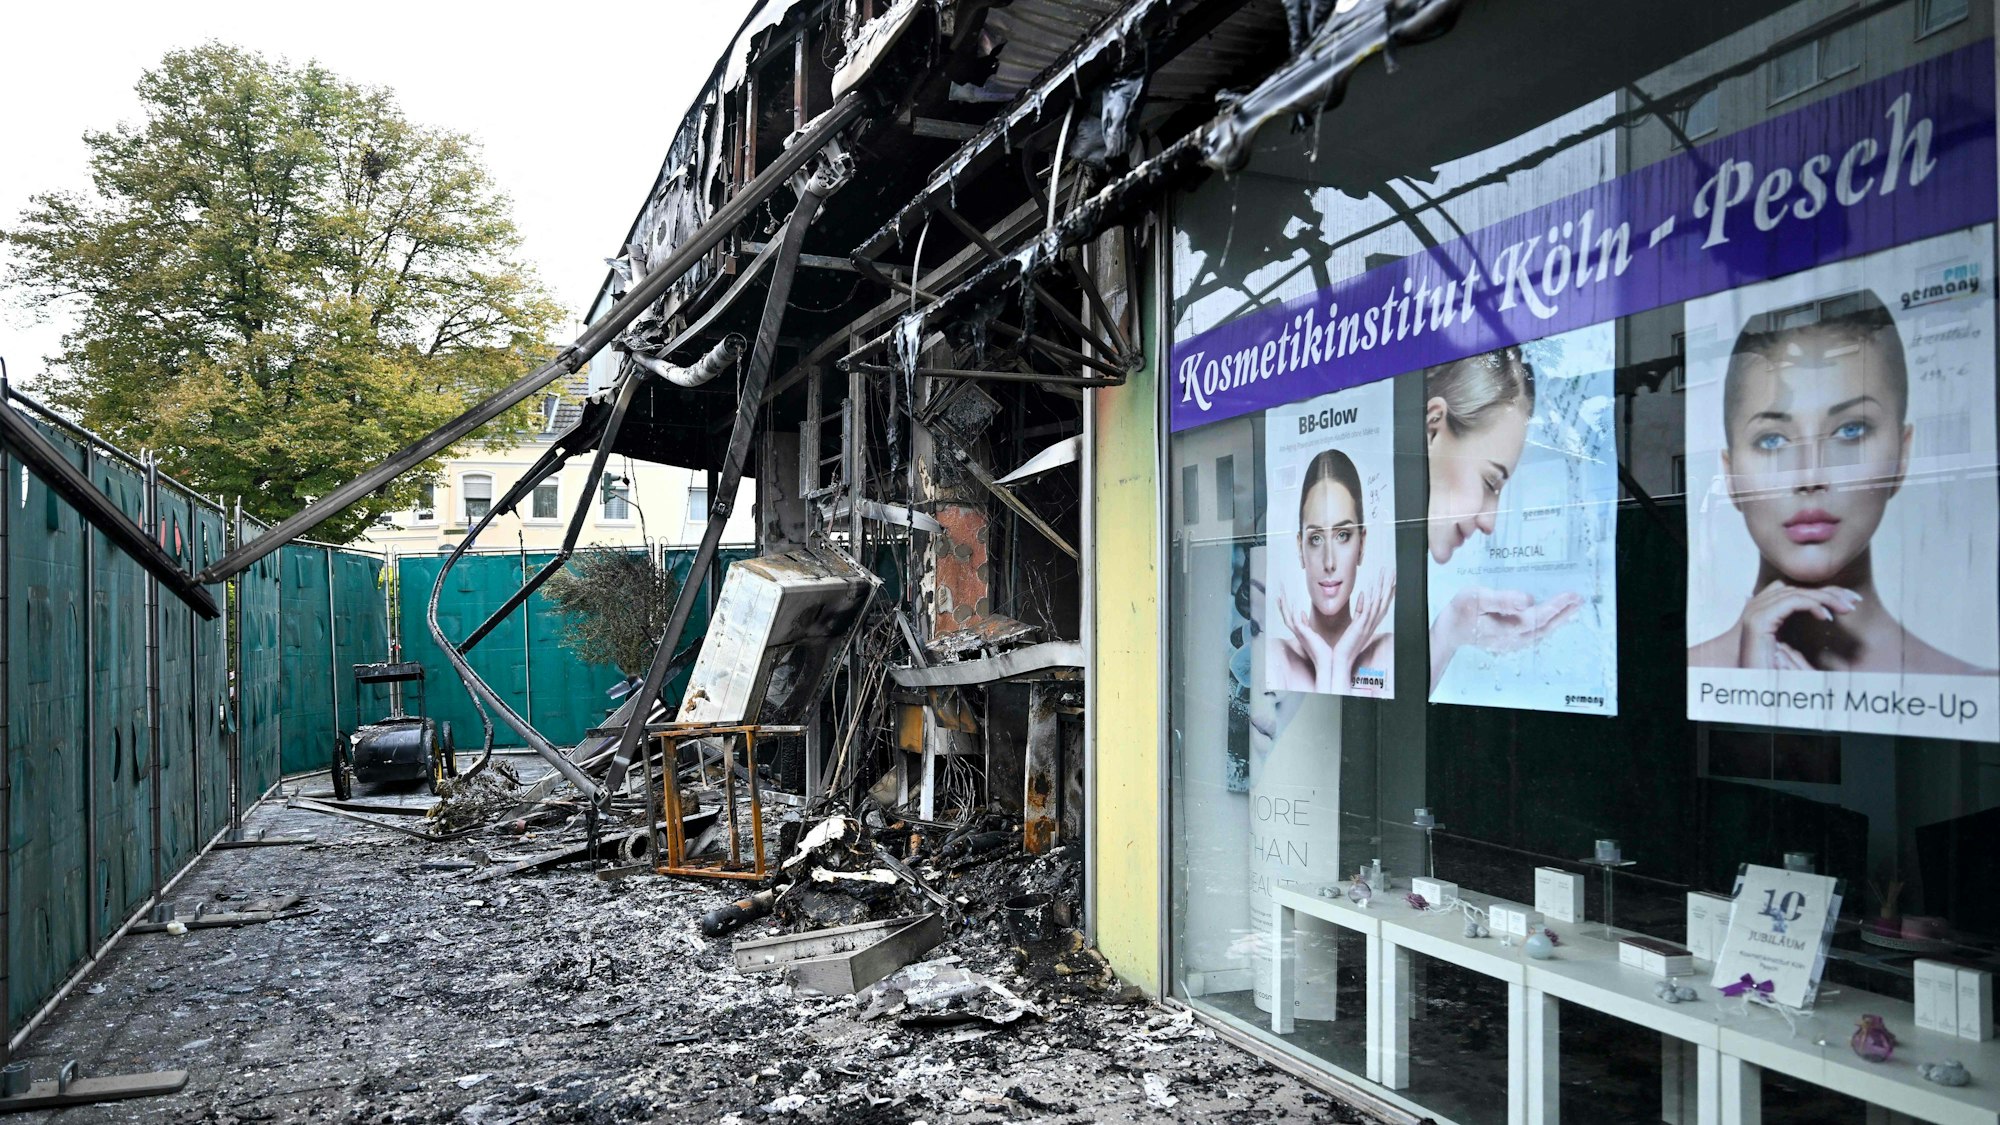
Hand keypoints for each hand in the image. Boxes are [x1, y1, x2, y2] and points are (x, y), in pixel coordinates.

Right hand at [1276, 586, 1334, 688]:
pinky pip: (1295, 622)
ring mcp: (1299, 634)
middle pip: (1286, 617)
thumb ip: (1306, 625)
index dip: (1286, 608)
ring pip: (1288, 618)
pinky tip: (1293, 605)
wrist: (1326, 663)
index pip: (1290, 618)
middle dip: (1282, 606)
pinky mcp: (1304, 634)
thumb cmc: (1322, 651)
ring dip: (1284, 607)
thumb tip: (1303, 614)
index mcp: (1300, 632)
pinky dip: (1293, 614)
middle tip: (1279, 594)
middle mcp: (1297, 633)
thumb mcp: (1313, 634)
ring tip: (1281, 596)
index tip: (1283, 599)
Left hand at [1329, 568, 1394, 691]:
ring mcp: (1367, 626)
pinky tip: (1369, 589)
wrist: (1341, 662)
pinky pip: (1366, 611)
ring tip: (1386, 575)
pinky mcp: (1359, 628)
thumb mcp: (1355, 625)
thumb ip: (1360, 611)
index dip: (1388, 591)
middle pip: (1384, 601)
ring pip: (1377, 604)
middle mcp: (1372, 624)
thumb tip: (1362, 596)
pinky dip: (1368, 600)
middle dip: (1389, 586)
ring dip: (1382, 589)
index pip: (1382, 604)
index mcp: (1371, 623)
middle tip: (1393, 572)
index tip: (1392, 579)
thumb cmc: (1346, 645)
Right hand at [1431, 587, 1583, 687]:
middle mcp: (1514, 639)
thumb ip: (1502, 599)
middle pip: (1545, 627)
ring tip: (1572, 608)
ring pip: (1542, 632)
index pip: (1539, 617)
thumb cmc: (1460, 612)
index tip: (1571, 595)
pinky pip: (1534, 635)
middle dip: (1563, 613)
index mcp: (1508, 627)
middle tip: (1579, 600)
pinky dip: (1547, 626)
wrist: (1448, 632)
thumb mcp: (1476, 598)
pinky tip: (1552, 619)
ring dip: (1558, 620)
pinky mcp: (1509, 642)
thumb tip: (1528, 600)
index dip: (1557, 606)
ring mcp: (1512, 643)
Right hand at [1733, 581, 1859, 669]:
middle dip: (1829, 591)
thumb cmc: (1773, 676)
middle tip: (1854, 600)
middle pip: (1796, 587)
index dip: (1822, 590)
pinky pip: (1792, 602)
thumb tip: (1821, 611)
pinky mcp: (1759, 620)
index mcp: (1760, 611)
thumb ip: (1796, 629)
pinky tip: (1827, 617)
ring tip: (1847, 609)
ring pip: (1797, 592)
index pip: (1794, 589)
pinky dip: (1813, 605)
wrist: (1757, 690)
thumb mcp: (1789, 649)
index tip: (1848, 599)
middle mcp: (1754, 607)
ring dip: (1826, 598)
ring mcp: (1754, 613)